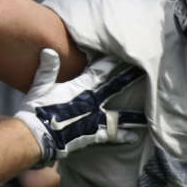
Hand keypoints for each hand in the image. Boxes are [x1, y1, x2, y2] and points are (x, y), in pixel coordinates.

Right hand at [15, 51, 146, 165]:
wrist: (38, 136)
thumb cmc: (37, 110)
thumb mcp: (40, 86)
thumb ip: (47, 69)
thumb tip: (49, 50)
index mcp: (80, 88)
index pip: (100, 71)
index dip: (112, 62)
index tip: (125, 53)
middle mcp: (92, 102)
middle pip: (115, 86)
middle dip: (128, 77)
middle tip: (145, 70)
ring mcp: (95, 119)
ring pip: (119, 114)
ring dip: (133, 112)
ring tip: (150, 110)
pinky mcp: (93, 135)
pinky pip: (112, 136)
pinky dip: (124, 136)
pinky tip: (135, 137)